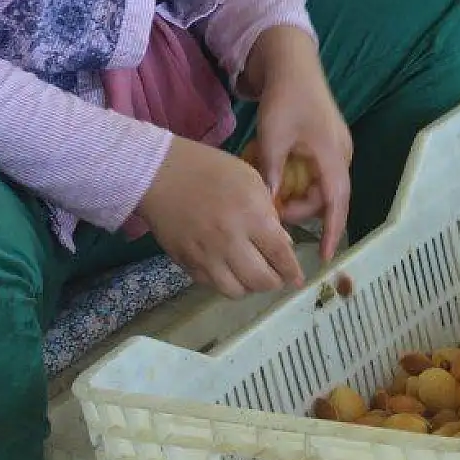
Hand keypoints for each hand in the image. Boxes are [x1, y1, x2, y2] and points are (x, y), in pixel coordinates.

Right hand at [136, 136, 303, 298]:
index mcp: (251, 216)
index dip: (292, 271)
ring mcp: (206, 256)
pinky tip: (229, 270)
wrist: (161, 174)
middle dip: (275, 282)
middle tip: (277, 277)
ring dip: (249, 287)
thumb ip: (269, 213)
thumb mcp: (251, 179)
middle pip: (261, 280)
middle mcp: (230, 241)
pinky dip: (225, 283)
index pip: (280, 255)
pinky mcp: (187, 263)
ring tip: (252, 275)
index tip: (297, 278)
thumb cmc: (210, 169)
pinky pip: (212, 285)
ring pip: (236, 291)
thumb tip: (282, 243)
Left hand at [254, 64, 352, 261]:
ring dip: (304, 198)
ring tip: (277, 203)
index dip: (332, 231)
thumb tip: (268, 207)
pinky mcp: (329, 142)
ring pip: (326, 186)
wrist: (293, 64)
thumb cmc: (284, 98)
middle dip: (306, 212)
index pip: (337, 202)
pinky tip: (284, 183)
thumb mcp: (272, 137)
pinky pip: (322, 173)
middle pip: (330, 197)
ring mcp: (338, 147)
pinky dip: (306, 184)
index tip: (327, 257)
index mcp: (332, 154)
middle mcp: (342, 154)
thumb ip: (272, 172)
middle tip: (276, 217)